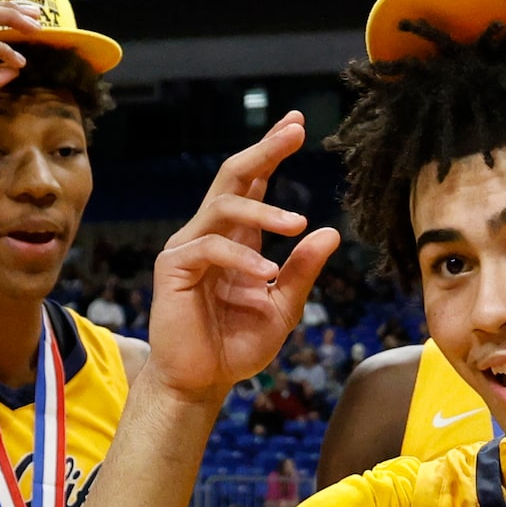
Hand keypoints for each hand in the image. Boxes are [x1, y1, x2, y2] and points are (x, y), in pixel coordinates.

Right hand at [148, 116, 338, 402]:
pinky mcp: (174, 268)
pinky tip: (267, 272)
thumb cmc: (237, 345)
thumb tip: (331, 232)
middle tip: (294, 132)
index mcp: (238, 237)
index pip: (254, 183)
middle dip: (264, 150)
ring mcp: (189, 247)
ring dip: (264, 210)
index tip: (296, 124)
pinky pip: (210, 247)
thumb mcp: (283, 308)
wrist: (202, 382)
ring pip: (224, 207)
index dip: (272, 152)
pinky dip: (241, 256)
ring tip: (298, 224)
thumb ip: (302, 271)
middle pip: (234, 176)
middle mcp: (211, 233)